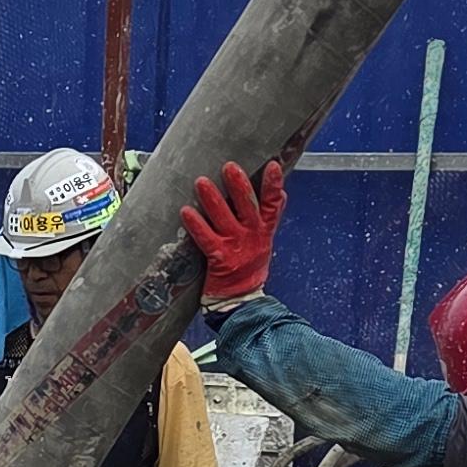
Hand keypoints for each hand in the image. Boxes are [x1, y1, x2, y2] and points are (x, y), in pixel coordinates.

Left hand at [183, 164, 286, 306]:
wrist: (242, 300)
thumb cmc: (250, 266)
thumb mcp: (265, 240)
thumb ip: (269, 217)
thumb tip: (281, 193)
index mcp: (264, 230)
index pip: (273, 204)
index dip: (274, 186)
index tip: (273, 166)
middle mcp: (251, 236)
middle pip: (247, 207)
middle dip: (239, 186)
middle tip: (229, 167)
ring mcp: (235, 247)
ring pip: (223, 219)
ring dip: (212, 200)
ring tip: (201, 182)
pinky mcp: (218, 259)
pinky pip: (205, 238)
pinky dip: (195, 225)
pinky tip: (186, 212)